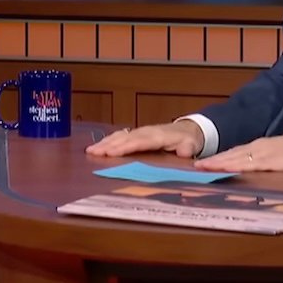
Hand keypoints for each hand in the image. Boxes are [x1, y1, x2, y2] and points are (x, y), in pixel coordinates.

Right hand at [85, 120, 204, 158]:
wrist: (188, 129)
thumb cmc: (188, 140)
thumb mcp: (192, 145)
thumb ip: (187, 149)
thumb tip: (183, 152)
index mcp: (158, 136)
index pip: (138, 142)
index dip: (124, 146)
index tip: (111, 152)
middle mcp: (145, 132)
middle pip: (124, 138)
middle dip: (108, 145)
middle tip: (92, 153)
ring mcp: (140, 132)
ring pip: (119, 136)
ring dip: (104, 143)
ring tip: (90, 151)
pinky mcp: (136, 134)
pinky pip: (120, 136)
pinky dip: (108, 141)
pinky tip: (98, 147)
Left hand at [193, 131, 282, 171]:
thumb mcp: (278, 154)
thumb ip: (263, 160)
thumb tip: (249, 167)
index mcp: (259, 147)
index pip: (233, 153)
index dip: (217, 159)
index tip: (202, 164)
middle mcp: (258, 148)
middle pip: (231, 155)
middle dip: (213, 161)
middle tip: (195, 167)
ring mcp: (264, 153)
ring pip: (237, 159)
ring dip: (219, 163)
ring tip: (203, 168)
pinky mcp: (273, 161)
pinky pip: (251, 164)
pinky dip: (237, 167)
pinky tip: (228, 169)